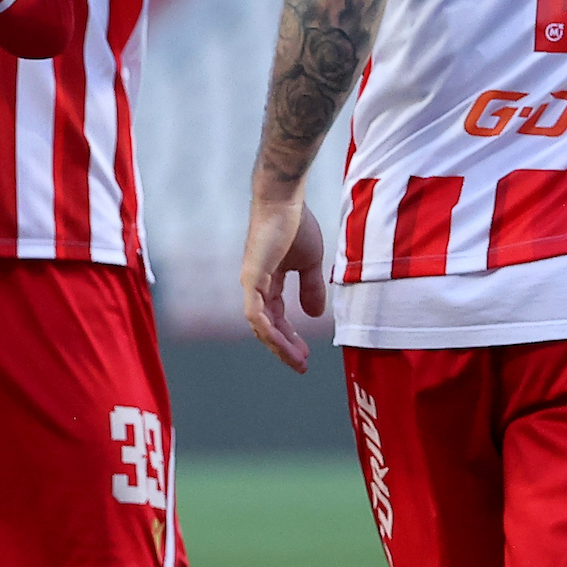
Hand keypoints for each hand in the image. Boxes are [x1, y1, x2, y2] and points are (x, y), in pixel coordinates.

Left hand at [241, 193, 325, 371]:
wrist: (286, 201)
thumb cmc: (296, 224)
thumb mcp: (309, 263)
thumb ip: (310, 288)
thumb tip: (315, 315)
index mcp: (268, 280)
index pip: (276, 316)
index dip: (290, 336)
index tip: (306, 353)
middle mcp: (255, 284)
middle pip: (267, 326)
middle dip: (284, 347)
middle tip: (301, 365)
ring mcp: (251, 282)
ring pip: (260, 325)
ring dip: (278, 345)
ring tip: (297, 360)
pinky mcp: (251, 278)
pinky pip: (256, 314)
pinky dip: (269, 331)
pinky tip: (283, 344)